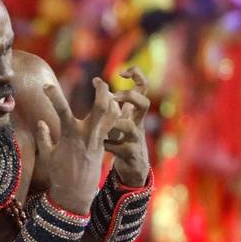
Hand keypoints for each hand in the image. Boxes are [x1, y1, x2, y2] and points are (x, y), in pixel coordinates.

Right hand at [35, 78, 120, 212]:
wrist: (76, 194)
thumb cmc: (59, 175)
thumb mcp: (47, 155)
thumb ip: (44, 137)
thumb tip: (41, 122)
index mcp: (70, 136)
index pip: (62, 110)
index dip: (54, 96)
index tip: (46, 86)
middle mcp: (87, 135)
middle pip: (101, 107)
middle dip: (102, 90)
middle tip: (97, 80)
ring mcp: (98, 140)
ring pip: (112, 115)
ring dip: (112, 101)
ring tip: (106, 92)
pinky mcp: (104, 145)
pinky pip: (113, 126)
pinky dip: (114, 114)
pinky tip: (112, 108)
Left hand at [104, 66, 150, 186]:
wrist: (133, 168)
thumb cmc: (123, 139)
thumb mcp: (119, 118)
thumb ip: (110, 101)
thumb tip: (97, 80)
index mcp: (135, 112)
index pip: (143, 87)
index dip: (137, 75)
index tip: (121, 73)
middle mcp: (138, 123)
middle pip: (144, 103)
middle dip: (129, 97)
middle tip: (113, 97)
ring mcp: (135, 139)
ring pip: (131, 127)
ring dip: (116, 124)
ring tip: (103, 128)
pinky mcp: (130, 154)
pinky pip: (119, 148)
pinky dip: (108, 146)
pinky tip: (101, 146)